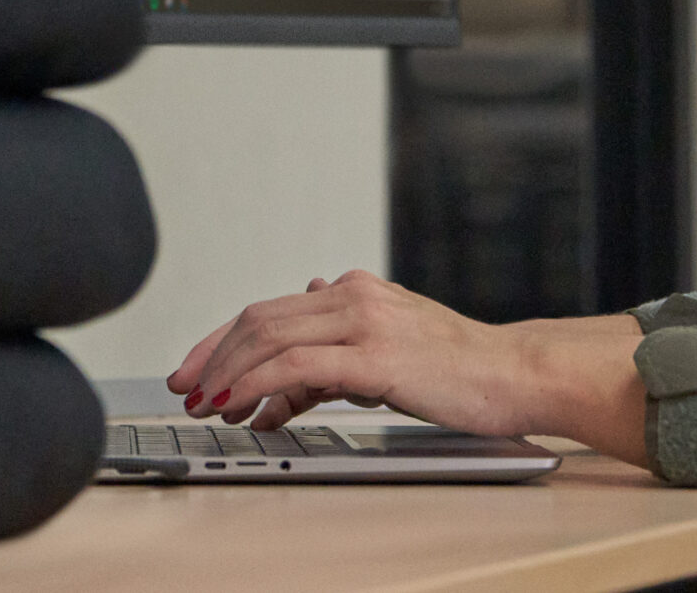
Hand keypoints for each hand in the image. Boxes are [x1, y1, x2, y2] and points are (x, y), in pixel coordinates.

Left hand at [164, 271, 647, 461]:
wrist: (513, 372)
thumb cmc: (459, 369)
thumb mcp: (387, 352)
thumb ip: (336, 352)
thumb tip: (288, 370)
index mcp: (356, 290)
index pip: (271, 309)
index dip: (224, 340)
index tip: (196, 369)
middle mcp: (355, 295)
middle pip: (259, 317)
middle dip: (212, 354)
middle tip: (183, 387)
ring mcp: (365, 321)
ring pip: (270, 336)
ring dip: (227, 372)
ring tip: (206, 402)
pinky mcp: (375, 356)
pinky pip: (297, 366)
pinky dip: (258, 384)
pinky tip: (243, 405)